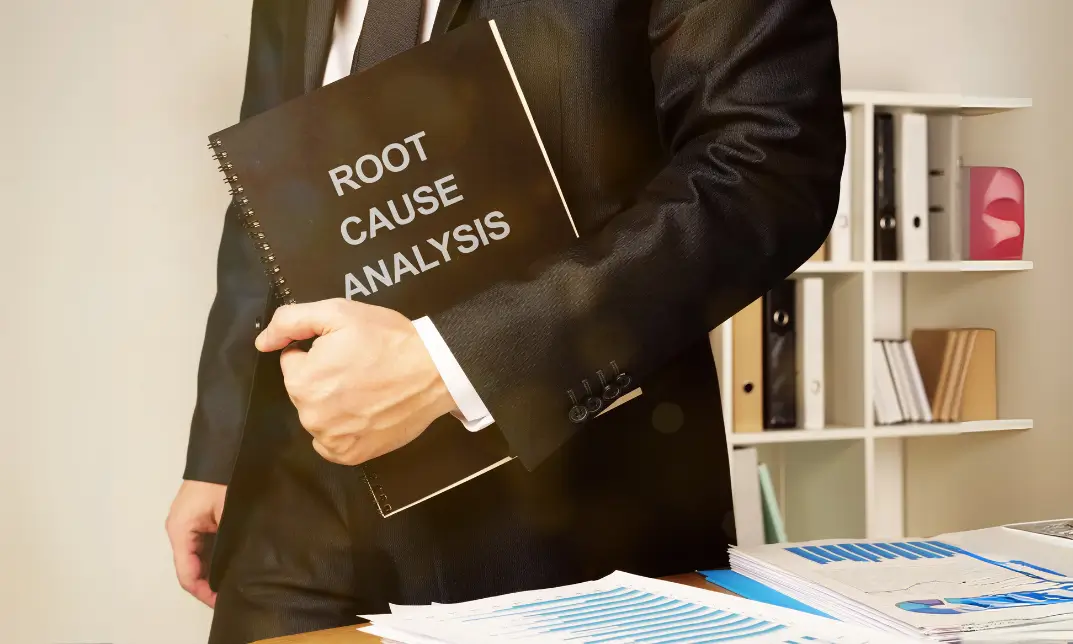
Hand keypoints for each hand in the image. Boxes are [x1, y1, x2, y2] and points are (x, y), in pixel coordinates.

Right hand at [166, 480, 225, 607]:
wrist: (222, 452)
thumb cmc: (222, 480)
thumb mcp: (227, 513)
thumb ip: (227, 540)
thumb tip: (237, 565)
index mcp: (181, 530)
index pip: (187, 573)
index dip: (203, 591)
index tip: (222, 601)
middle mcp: (180, 530)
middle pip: (190, 568)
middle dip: (209, 584)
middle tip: (233, 594)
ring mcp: (188, 525)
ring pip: (197, 557)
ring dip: (212, 571)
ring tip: (234, 582)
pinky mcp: (198, 519)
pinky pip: (203, 545)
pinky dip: (214, 557)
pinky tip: (231, 563)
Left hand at [255, 299, 455, 465]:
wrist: (436, 371)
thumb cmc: (388, 339)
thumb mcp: (339, 313)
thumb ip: (291, 321)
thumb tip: (262, 342)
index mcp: (302, 380)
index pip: (294, 362)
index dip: (318, 351)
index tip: (346, 348)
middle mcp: (310, 415)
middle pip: (305, 390)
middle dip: (324, 377)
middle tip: (360, 366)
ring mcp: (331, 439)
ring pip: (319, 415)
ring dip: (333, 403)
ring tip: (368, 389)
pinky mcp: (351, 455)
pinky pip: (332, 442)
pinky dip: (343, 429)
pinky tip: (366, 413)